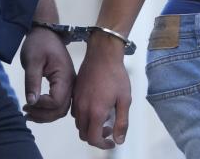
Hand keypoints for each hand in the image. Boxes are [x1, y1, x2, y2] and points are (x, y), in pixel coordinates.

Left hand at [20, 26, 74, 122]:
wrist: (46, 32)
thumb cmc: (38, 44)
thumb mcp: (32, 61)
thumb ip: (32, 82)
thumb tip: (32, 102)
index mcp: (64, 76)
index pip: (56, 101)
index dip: (41, 105)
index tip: (27, 101)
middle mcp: (71, 83)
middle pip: (61, 109)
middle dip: (43, 115)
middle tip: (25, 111)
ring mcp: (69, 84)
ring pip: (61, 109)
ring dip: (45, 115)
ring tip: (28, 112)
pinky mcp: (65, 85)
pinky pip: (60, 103)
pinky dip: (48, 110)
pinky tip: (36, 107)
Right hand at [72, 33, 131, 148]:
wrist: (103, 54)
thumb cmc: (115, 74)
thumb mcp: (125, 100)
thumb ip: (122, 122)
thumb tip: (119, 139)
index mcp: (95, 112)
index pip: (94, 139)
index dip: (103, 145)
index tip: (111, 141)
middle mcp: (83, 108)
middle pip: (84, 134)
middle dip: (96, 137)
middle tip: (109, 129)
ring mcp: (76, 101)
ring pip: (79, 124)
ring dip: (90, 127)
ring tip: (103, 118)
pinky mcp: (74, 93)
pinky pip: (75, 112)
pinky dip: (84, 117)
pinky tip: (95, 107)